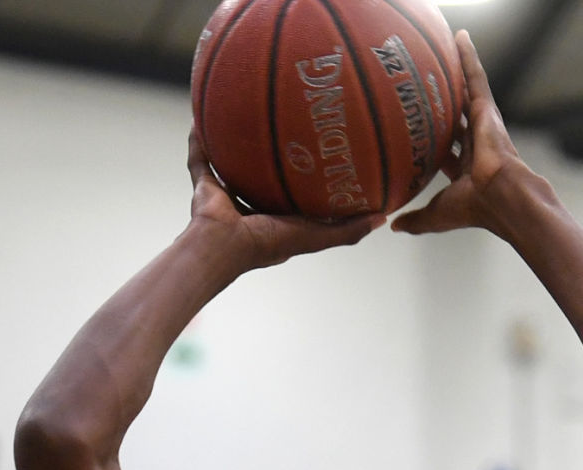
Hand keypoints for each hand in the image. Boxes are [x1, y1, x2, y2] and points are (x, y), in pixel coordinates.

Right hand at [187, 132, 381, 270]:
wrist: (222, 246)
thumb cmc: (267, 243)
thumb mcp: (315, 235)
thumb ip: (346, 230)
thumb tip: (383, 217)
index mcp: (276, 218)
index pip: (296, 194)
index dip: (309, 176)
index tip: (324, 151)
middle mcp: (251, 205)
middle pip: (265, 174)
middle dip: (274, 153)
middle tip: (292, 120)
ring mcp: (226, 196)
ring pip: (233, 162)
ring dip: (237, 142)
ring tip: (246, 109)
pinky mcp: (203, 186)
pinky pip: (201, 157)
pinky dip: (199, 139)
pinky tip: (204, 113)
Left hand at [392, 32, 524, 238]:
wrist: (501, 197)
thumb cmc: (474, 209)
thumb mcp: (437, 215)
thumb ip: (416, 220)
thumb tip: (395, 226)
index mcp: (465, 168)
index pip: (444, 150)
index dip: (431, 141)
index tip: (418, 132)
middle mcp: (473, 144)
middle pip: (453, 116)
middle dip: (442, 103)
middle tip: (424, 87)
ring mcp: (481, 124)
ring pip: (463, 92)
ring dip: (454, 73)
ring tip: (441, 51)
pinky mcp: (487, 109)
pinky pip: (475, 77)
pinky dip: (468, 57)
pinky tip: (459, 37)